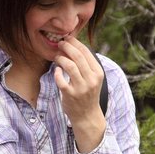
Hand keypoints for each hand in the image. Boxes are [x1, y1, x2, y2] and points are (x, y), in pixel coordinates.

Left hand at [54, 37, 105, 151]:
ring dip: (61, 58)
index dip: (75, 43)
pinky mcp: (70, 95)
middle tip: (60, 43)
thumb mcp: (93, 78)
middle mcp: (91, 79)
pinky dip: (57, 73)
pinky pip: (61, 80)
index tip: (67, 38)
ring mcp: (81, 88)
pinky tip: (56, 70)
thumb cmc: (88, 94)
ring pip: (69, 66)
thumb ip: (86, 64)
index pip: (86, 52)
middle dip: (67, 47)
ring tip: (57, 57)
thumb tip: (74, 46)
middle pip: (78, 57)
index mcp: (98, 73)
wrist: (87, 115)